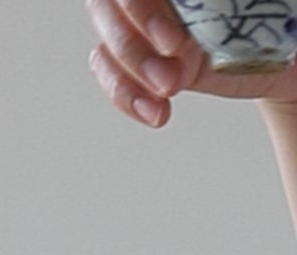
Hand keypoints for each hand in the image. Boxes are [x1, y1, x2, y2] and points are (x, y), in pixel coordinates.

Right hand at [88, 0, 296, 126]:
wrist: (288, 52)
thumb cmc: (277, 13)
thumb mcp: (245, 0)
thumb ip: (205, 1)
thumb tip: (187, 4)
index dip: (141, 11)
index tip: (173, 42)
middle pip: (108, 11)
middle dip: (135, 49)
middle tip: (172, 77)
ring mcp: (146, 29)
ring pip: (107, 48)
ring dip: (131, 78)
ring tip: (169, 94)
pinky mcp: (145, 65)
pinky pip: (114, 79)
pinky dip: (128, 98)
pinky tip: (156, 112)